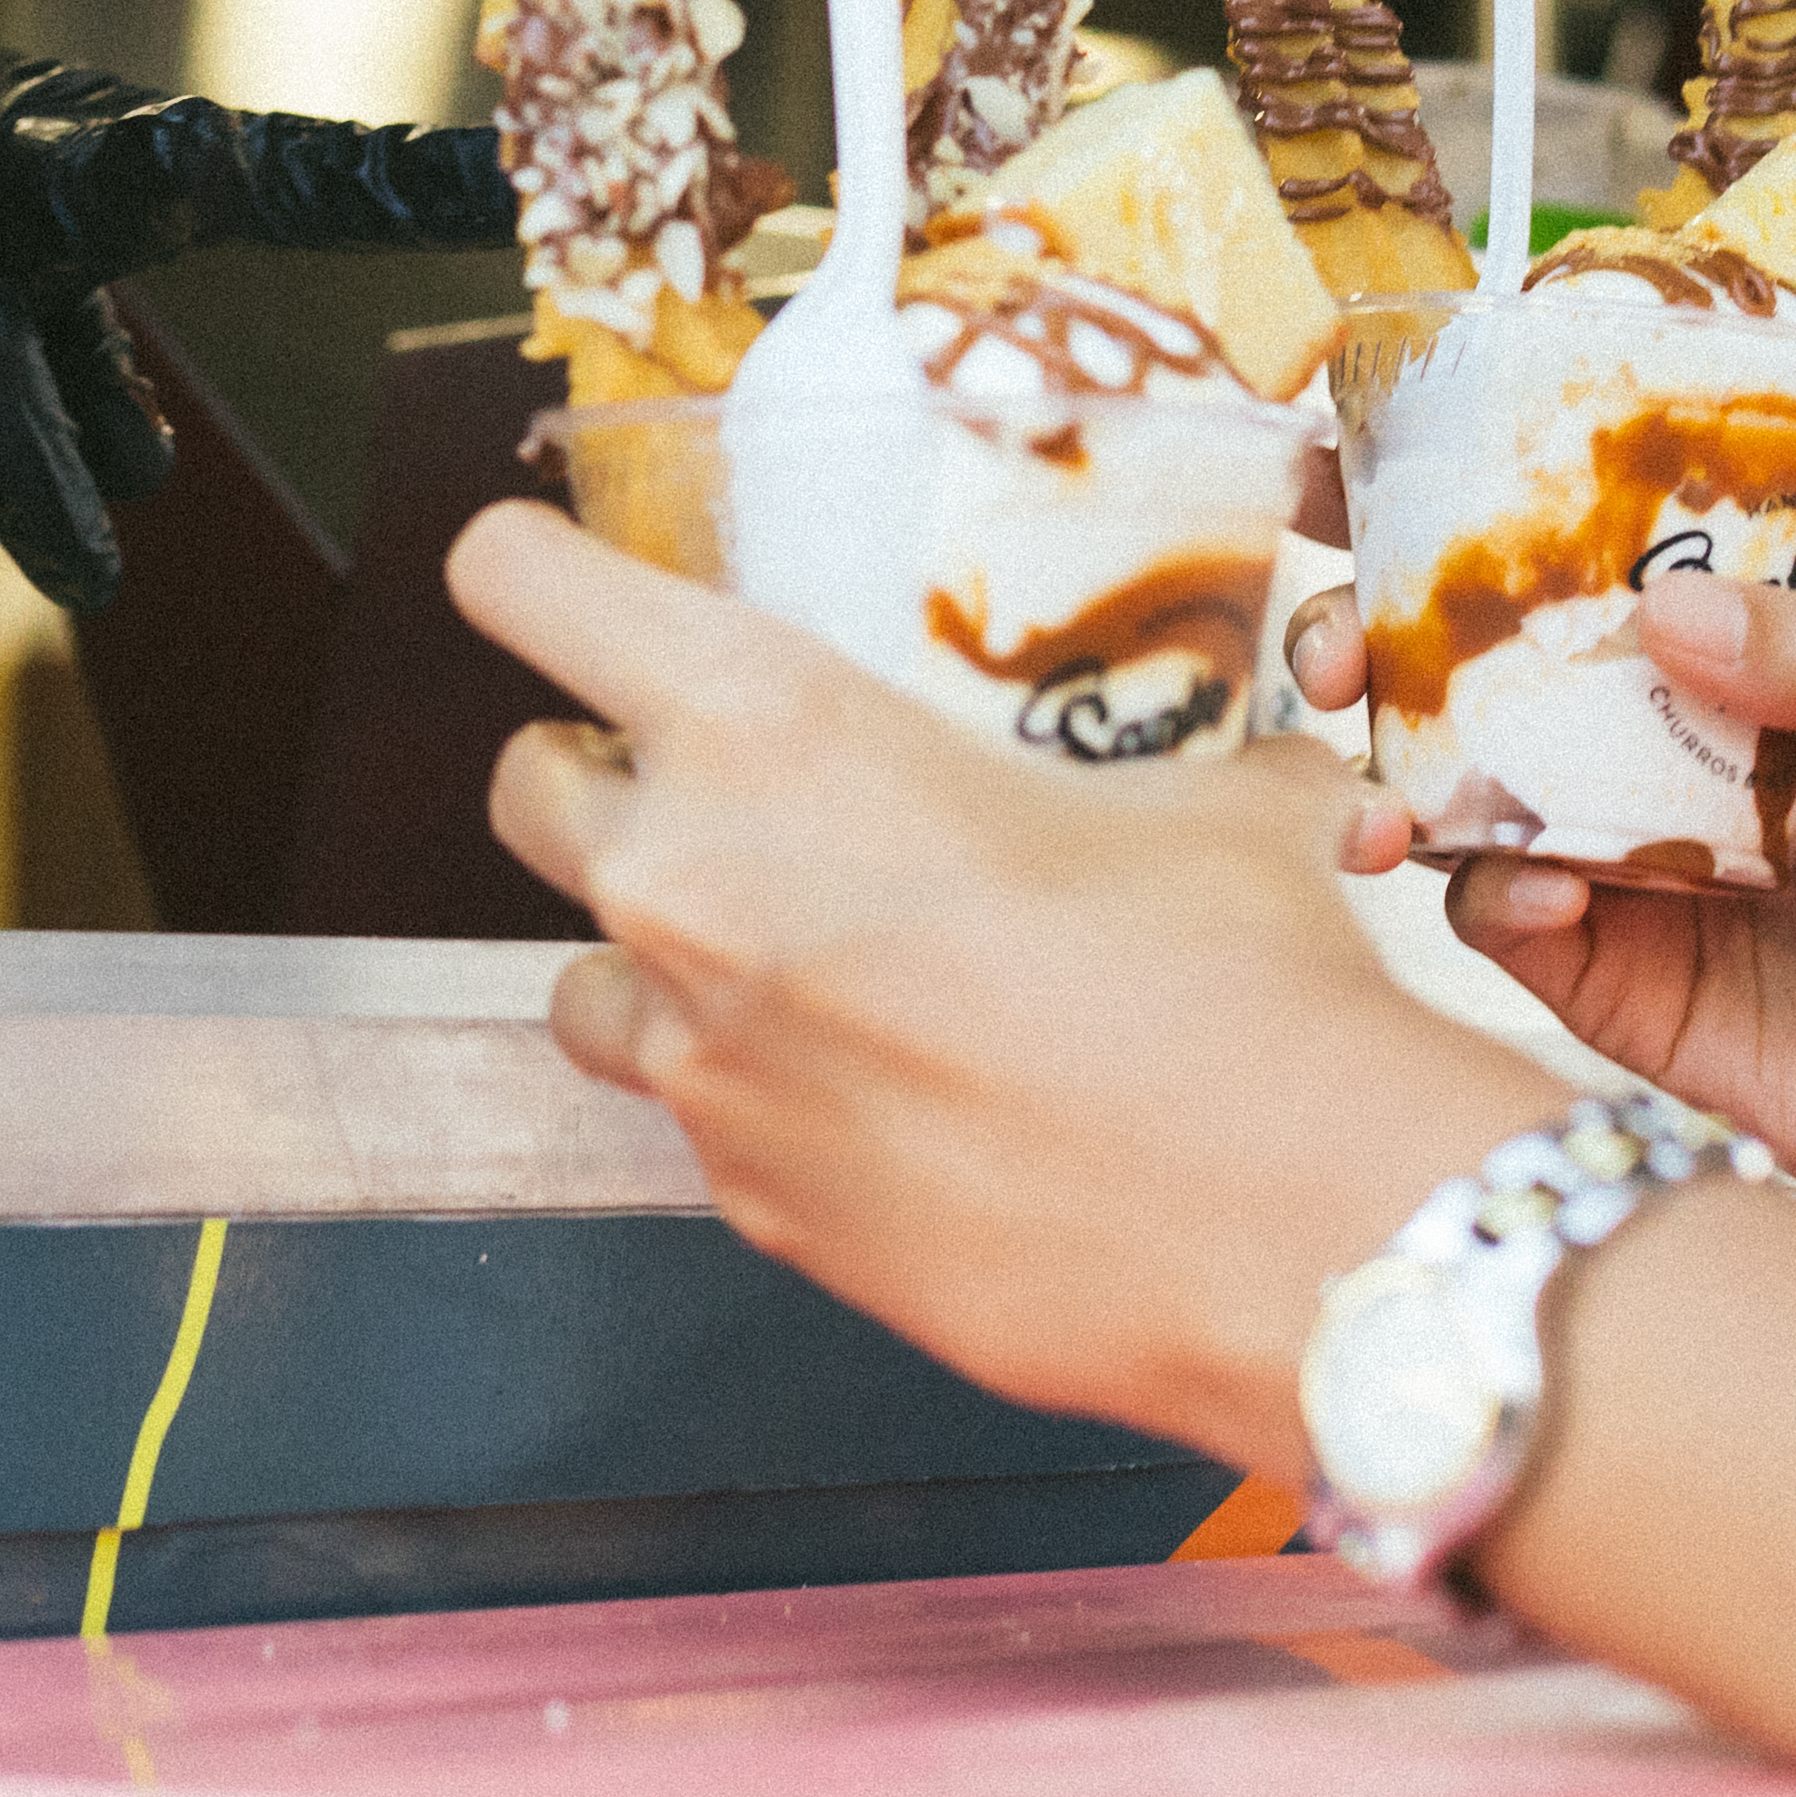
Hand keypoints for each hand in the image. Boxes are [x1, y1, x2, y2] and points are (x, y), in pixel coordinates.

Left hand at [455, 502, 1544, 1469]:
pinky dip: (763, 1098)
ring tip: (797, 964)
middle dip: (595, 778)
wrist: (1272, 1226)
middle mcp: (683, 876)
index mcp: (763, 722)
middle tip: (714, 794)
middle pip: (523, 787)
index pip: (524, 584)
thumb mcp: (1206, 805)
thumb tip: (1271, 773)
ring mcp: (695, 1055)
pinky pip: (702, 1119)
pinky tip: (889, 1100)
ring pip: (579, 979)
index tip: (556, 579)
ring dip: (656, 958)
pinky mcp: (744, 1199)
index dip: (530, 570)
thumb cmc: (1228, 979)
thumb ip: (1176, 765)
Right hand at [1287, 568, 1795, 1253]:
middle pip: (1481, 691)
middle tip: (1338, 658)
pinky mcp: (1629, 999)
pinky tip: (1527, 899)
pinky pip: (1515, 933)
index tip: (1357, 490)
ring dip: (1403, 791)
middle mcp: (1666, 768)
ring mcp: (1637, 881)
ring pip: (1471, 811)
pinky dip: (1493, 904)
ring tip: (1383, 808)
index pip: (1579, 579)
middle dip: (1384, 663)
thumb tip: (1664, 605)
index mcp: (1735, 680)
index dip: (1461, 536)